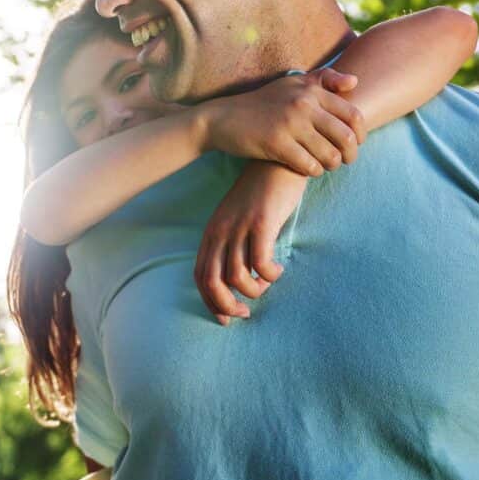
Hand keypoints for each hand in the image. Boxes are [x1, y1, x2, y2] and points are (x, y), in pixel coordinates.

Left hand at [194, 161, 308, 323]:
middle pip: (212, 282)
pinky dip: (269, 274)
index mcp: (212, 233)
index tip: (226, 317)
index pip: (200, 276)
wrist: (277, 162)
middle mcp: (220, 231)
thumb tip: (241, 280)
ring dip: (253, 290)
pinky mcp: (261, 223)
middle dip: (226, 306)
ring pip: (236, 276)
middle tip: (246, 312)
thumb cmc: (262, 197)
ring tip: (267, 283)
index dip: (210, 301)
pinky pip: (260, 262)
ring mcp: (239, 227)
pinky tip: (278, 269)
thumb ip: (236, 246)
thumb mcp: (239, 222)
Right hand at [200, 69, 365, 175]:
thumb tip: (355, 82)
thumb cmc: (260, 103)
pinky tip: (306, 169)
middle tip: (342, 161)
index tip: (354, 144)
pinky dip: (312, 171)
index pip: (353, 115)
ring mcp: (290, 124)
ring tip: (324, 166)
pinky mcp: (276, 144)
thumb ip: (323, 80)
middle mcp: (303, 105)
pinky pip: (309, 166)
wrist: (221, 118)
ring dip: (331, 166)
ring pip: (329, 155)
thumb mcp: (290, 83)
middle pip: (346, 138)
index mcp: (311, 90)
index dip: (360, 135)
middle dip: (350, 155)